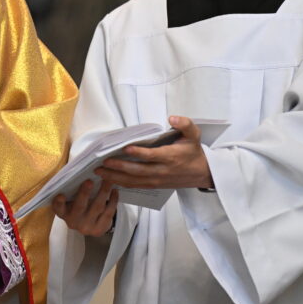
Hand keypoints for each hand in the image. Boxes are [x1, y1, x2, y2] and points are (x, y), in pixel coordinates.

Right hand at [52, 180, 117, 236]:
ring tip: (108, 180)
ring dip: (103, 192)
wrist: (90, 225)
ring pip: (97, 208)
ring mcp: (87, 227)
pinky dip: (113, 201)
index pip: (58, 208)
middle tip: (89, 181)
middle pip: (79, 207)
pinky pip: (109, 213)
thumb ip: (72, 191)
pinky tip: (114, 191)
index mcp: (64, 213)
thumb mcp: (71, 201)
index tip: (61, 195)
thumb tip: (79, 172)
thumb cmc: (79, 206)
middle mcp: (74, 222)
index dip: (59, 202)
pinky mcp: (100, 229)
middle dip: (84, 193)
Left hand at [94, 116, 213, 189]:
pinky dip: (122, 183)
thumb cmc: (194, 151)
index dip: (138, 153)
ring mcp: (157, 180)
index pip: (152, 156)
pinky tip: (110, 179)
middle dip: (119, 167)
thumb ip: (185, 124)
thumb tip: (172, 118)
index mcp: (170, 157)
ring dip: (116, 177)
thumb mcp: (194, 134)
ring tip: (100, 172)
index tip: (125, 148)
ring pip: (134, 181)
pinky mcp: (154, 185)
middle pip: (138, 170)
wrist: (202, 173)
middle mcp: (162, 170)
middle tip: (103, 162)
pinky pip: (136, 185)